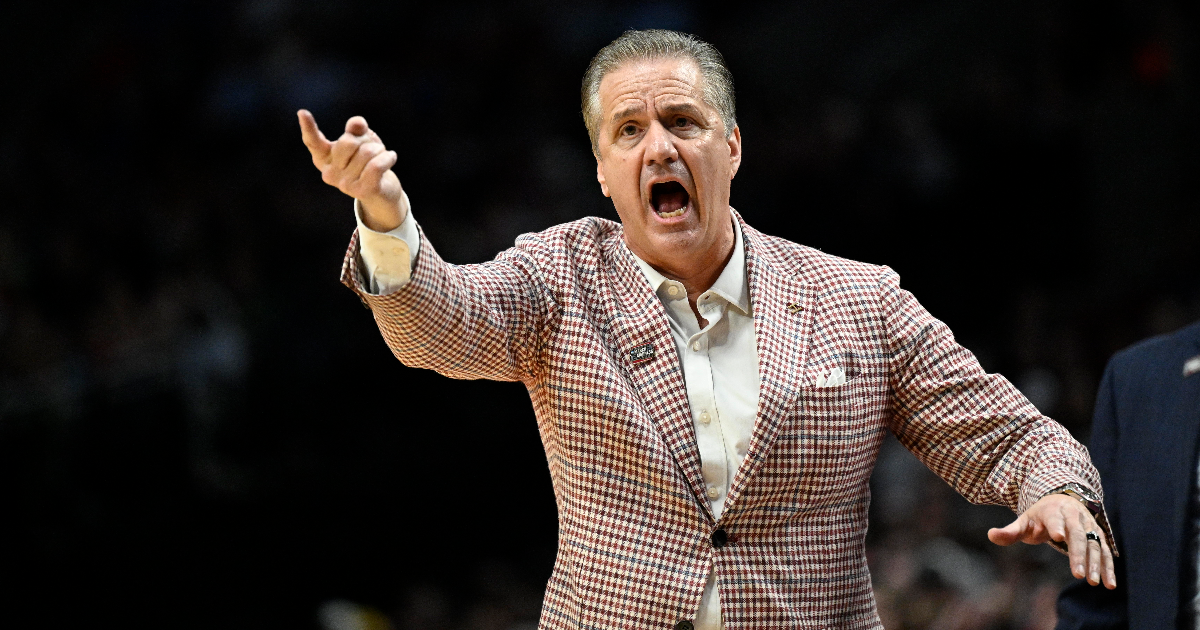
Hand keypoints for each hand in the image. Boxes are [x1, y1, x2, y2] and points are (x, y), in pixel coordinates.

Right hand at [297, 109, 405, 231]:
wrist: (381, 193)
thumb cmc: (367, 163)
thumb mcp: (361, 141)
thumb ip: (356, 130)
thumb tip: (357, 123)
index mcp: (324, 158)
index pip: (313, 142)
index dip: (308, 127)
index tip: (302, 112)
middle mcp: (329, 173)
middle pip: (348, 142)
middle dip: (365, 140)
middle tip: (373, 147)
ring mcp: (344, 184)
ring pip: (367, 153)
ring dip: (380, 150)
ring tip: (381, 156)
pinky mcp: (362, 191)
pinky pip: (376, 165)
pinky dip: (388, 157)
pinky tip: (391, 157)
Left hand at [988, 493, 1115, 588]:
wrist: (1063, 501)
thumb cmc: (1040, 517)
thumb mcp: (1024, 521)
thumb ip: (1010, 531)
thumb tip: (991, 535)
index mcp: (1053, 510)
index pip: (1054, 518)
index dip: (1055, 525)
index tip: (1056, 536)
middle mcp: (1074, 516)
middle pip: (1077, 534)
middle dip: (1078, 554)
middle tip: (1077, 574)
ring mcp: (1088, 526)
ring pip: (1094, 544)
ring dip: (1096, 564)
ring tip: (1094, 582)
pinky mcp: (1098, 536)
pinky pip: (1105, 552)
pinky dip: (1108, 567)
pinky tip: (1109, 583)